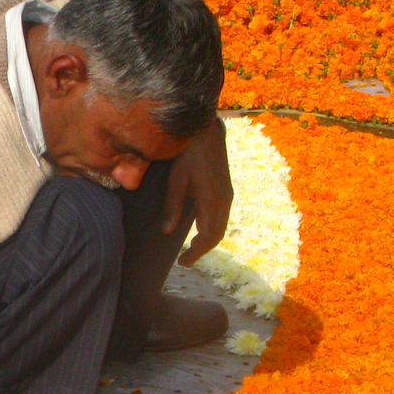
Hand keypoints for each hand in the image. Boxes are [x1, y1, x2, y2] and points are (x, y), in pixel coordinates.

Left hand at [165, 115, 231, 266]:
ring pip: (221, 227)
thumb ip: (173, 206)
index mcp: (212, 200)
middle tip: (185, 260)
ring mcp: (227, 195)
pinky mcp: (225, 190)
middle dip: (202, 250)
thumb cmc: (188, 152)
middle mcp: (224, 200)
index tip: (183, 262)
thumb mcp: (176, 179)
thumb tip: (167, 231)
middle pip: (216, 235)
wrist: (206, 131)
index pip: (208, 236)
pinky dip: (211, 229)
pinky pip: (221, 217)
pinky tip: (199, 230)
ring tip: (191, 248)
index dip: (196, 252)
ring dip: (207, 240)